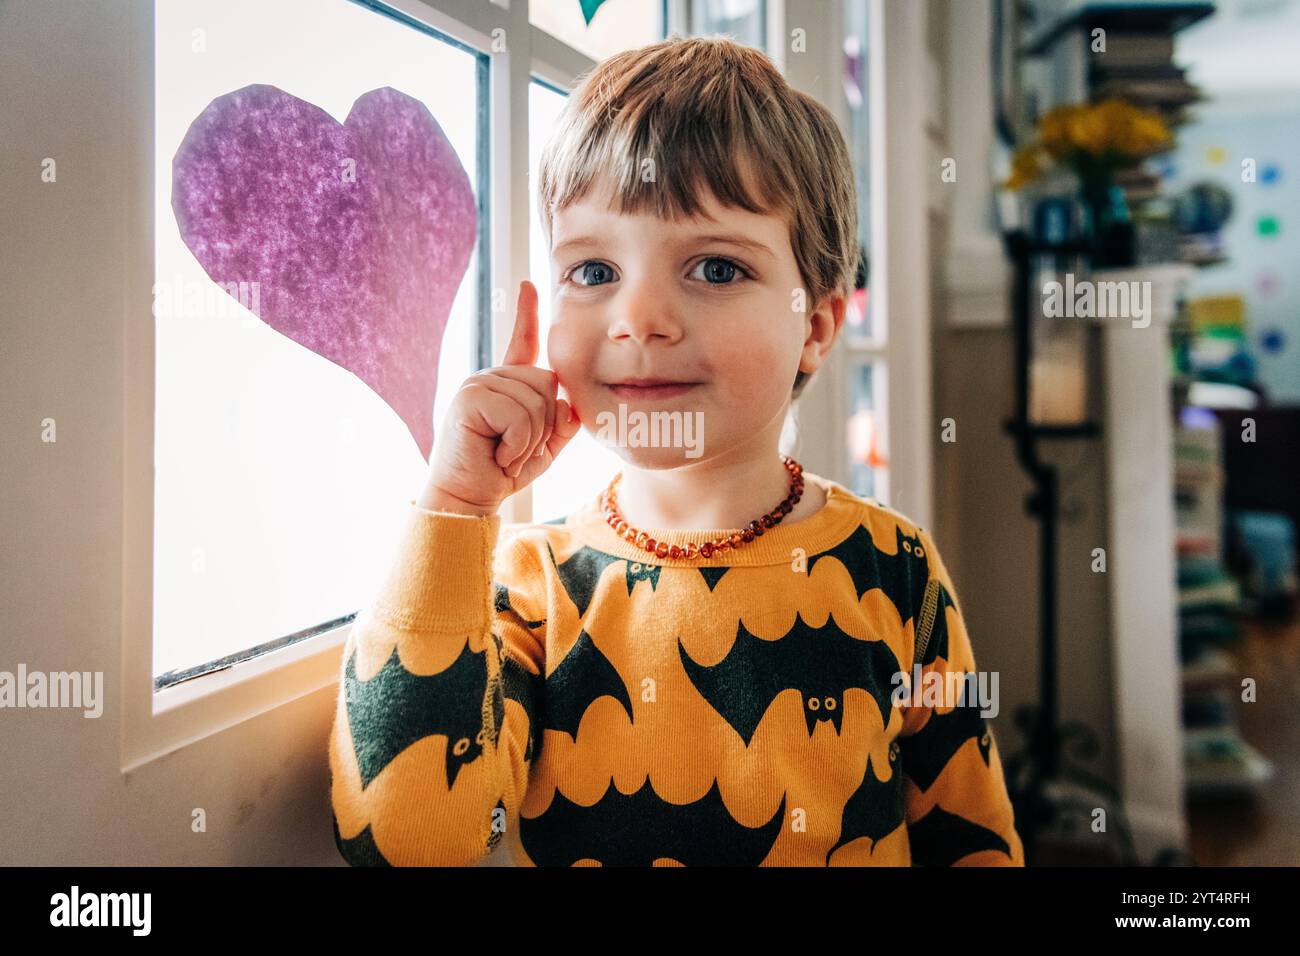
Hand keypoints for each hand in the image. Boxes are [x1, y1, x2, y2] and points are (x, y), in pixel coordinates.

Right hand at [420, 280, 581, 515]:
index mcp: (508, 384)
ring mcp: (478, 383)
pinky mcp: (470, 397)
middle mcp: (492, 376)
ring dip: (529, 441)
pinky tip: (496, 455)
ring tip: (503, 453)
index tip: (529, 283)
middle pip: (548, 383)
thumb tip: (569, 404)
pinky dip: (518, 445)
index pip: (522, 342)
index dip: (527, 313)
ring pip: (537, 402)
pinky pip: (520, 416)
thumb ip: (561, 425)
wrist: (467, 497)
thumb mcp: (542, 448)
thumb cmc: (502, 472)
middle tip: (514, 449)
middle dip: (543, 427)